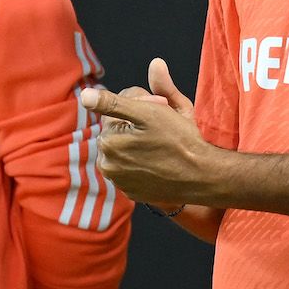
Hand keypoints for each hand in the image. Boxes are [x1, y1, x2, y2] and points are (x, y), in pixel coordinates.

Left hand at [80, 59, 211, 206]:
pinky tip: (158, 160)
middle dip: (135, 124)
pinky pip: (130, 168)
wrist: (203, 175)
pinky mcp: (131, 193)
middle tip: (162, 126)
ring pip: (123, 149)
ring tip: (160, 144)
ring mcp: (119, 182)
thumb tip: (85, 95)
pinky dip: (140, 162)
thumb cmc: (181, 140)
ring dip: (136, 142)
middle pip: (116, 130)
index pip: (113, 109)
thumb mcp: (150, 112)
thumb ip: (116, 101)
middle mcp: (107, 165)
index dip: (138, 105)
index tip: (159, 109)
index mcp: (108, 142)